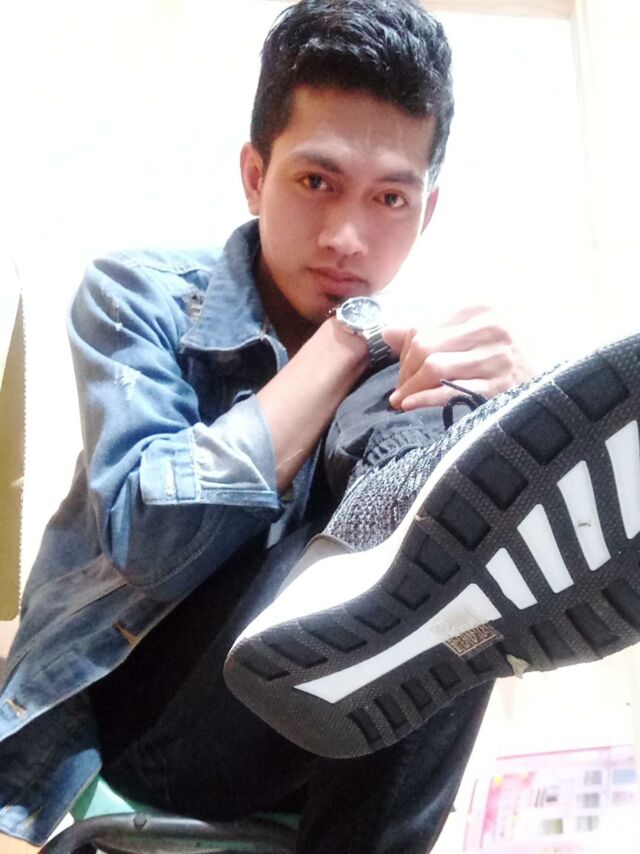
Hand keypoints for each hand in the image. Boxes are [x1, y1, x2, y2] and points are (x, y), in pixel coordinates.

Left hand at [383, 305, 532, 410]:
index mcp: (479, 309)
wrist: (541, 393)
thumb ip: (426, 333)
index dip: (404, 353)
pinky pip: (448, 391)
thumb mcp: (465, 340)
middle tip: (401, 390)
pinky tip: (410, 405)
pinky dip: (423, 399)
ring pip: (433, 367)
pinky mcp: (498, 386)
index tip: (403, 372)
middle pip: (424, 346)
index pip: (421, 328)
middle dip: (405, 372)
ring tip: (402, 400)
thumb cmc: (495, 364)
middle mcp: (491, 327)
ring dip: (410, 388)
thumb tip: (385, 332)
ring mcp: (497, 357)